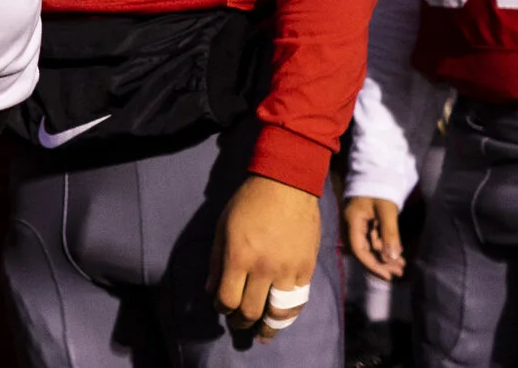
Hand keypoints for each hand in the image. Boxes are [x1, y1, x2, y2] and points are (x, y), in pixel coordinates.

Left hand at [212, 174, 321, 336]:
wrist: (286, 185)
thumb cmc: (249, 202)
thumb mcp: (223, 227)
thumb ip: (215, 261)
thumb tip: (210, 290)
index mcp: (239, 257)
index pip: (227, 299)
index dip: (221, 309)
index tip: (221, 307)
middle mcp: (263, 268)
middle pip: (250, 311)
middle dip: (240, 322)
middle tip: (238, 323)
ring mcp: (288, 270)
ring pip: (277, 313)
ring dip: (267, 327)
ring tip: (261, 332)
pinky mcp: (306, 269)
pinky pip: (298, 301)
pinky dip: (288, 313)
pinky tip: (281, 315)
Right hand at [343, 194, 404, 280]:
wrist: (377, 171)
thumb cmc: (380, 188)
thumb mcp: (387, 211)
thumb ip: (389, 234)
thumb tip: (392, 259)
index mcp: (353, 222)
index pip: (359, 250)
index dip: (373, 265)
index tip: (388, 275)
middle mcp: (352, 226)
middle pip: (364, 251)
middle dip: (381, 263)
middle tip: (399, 272)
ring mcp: (358, 224)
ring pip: (370, 247)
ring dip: (385, 257)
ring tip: (401, 265)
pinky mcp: (366, 223)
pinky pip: (373, 240)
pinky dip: (385, 247)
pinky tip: (397, 253)